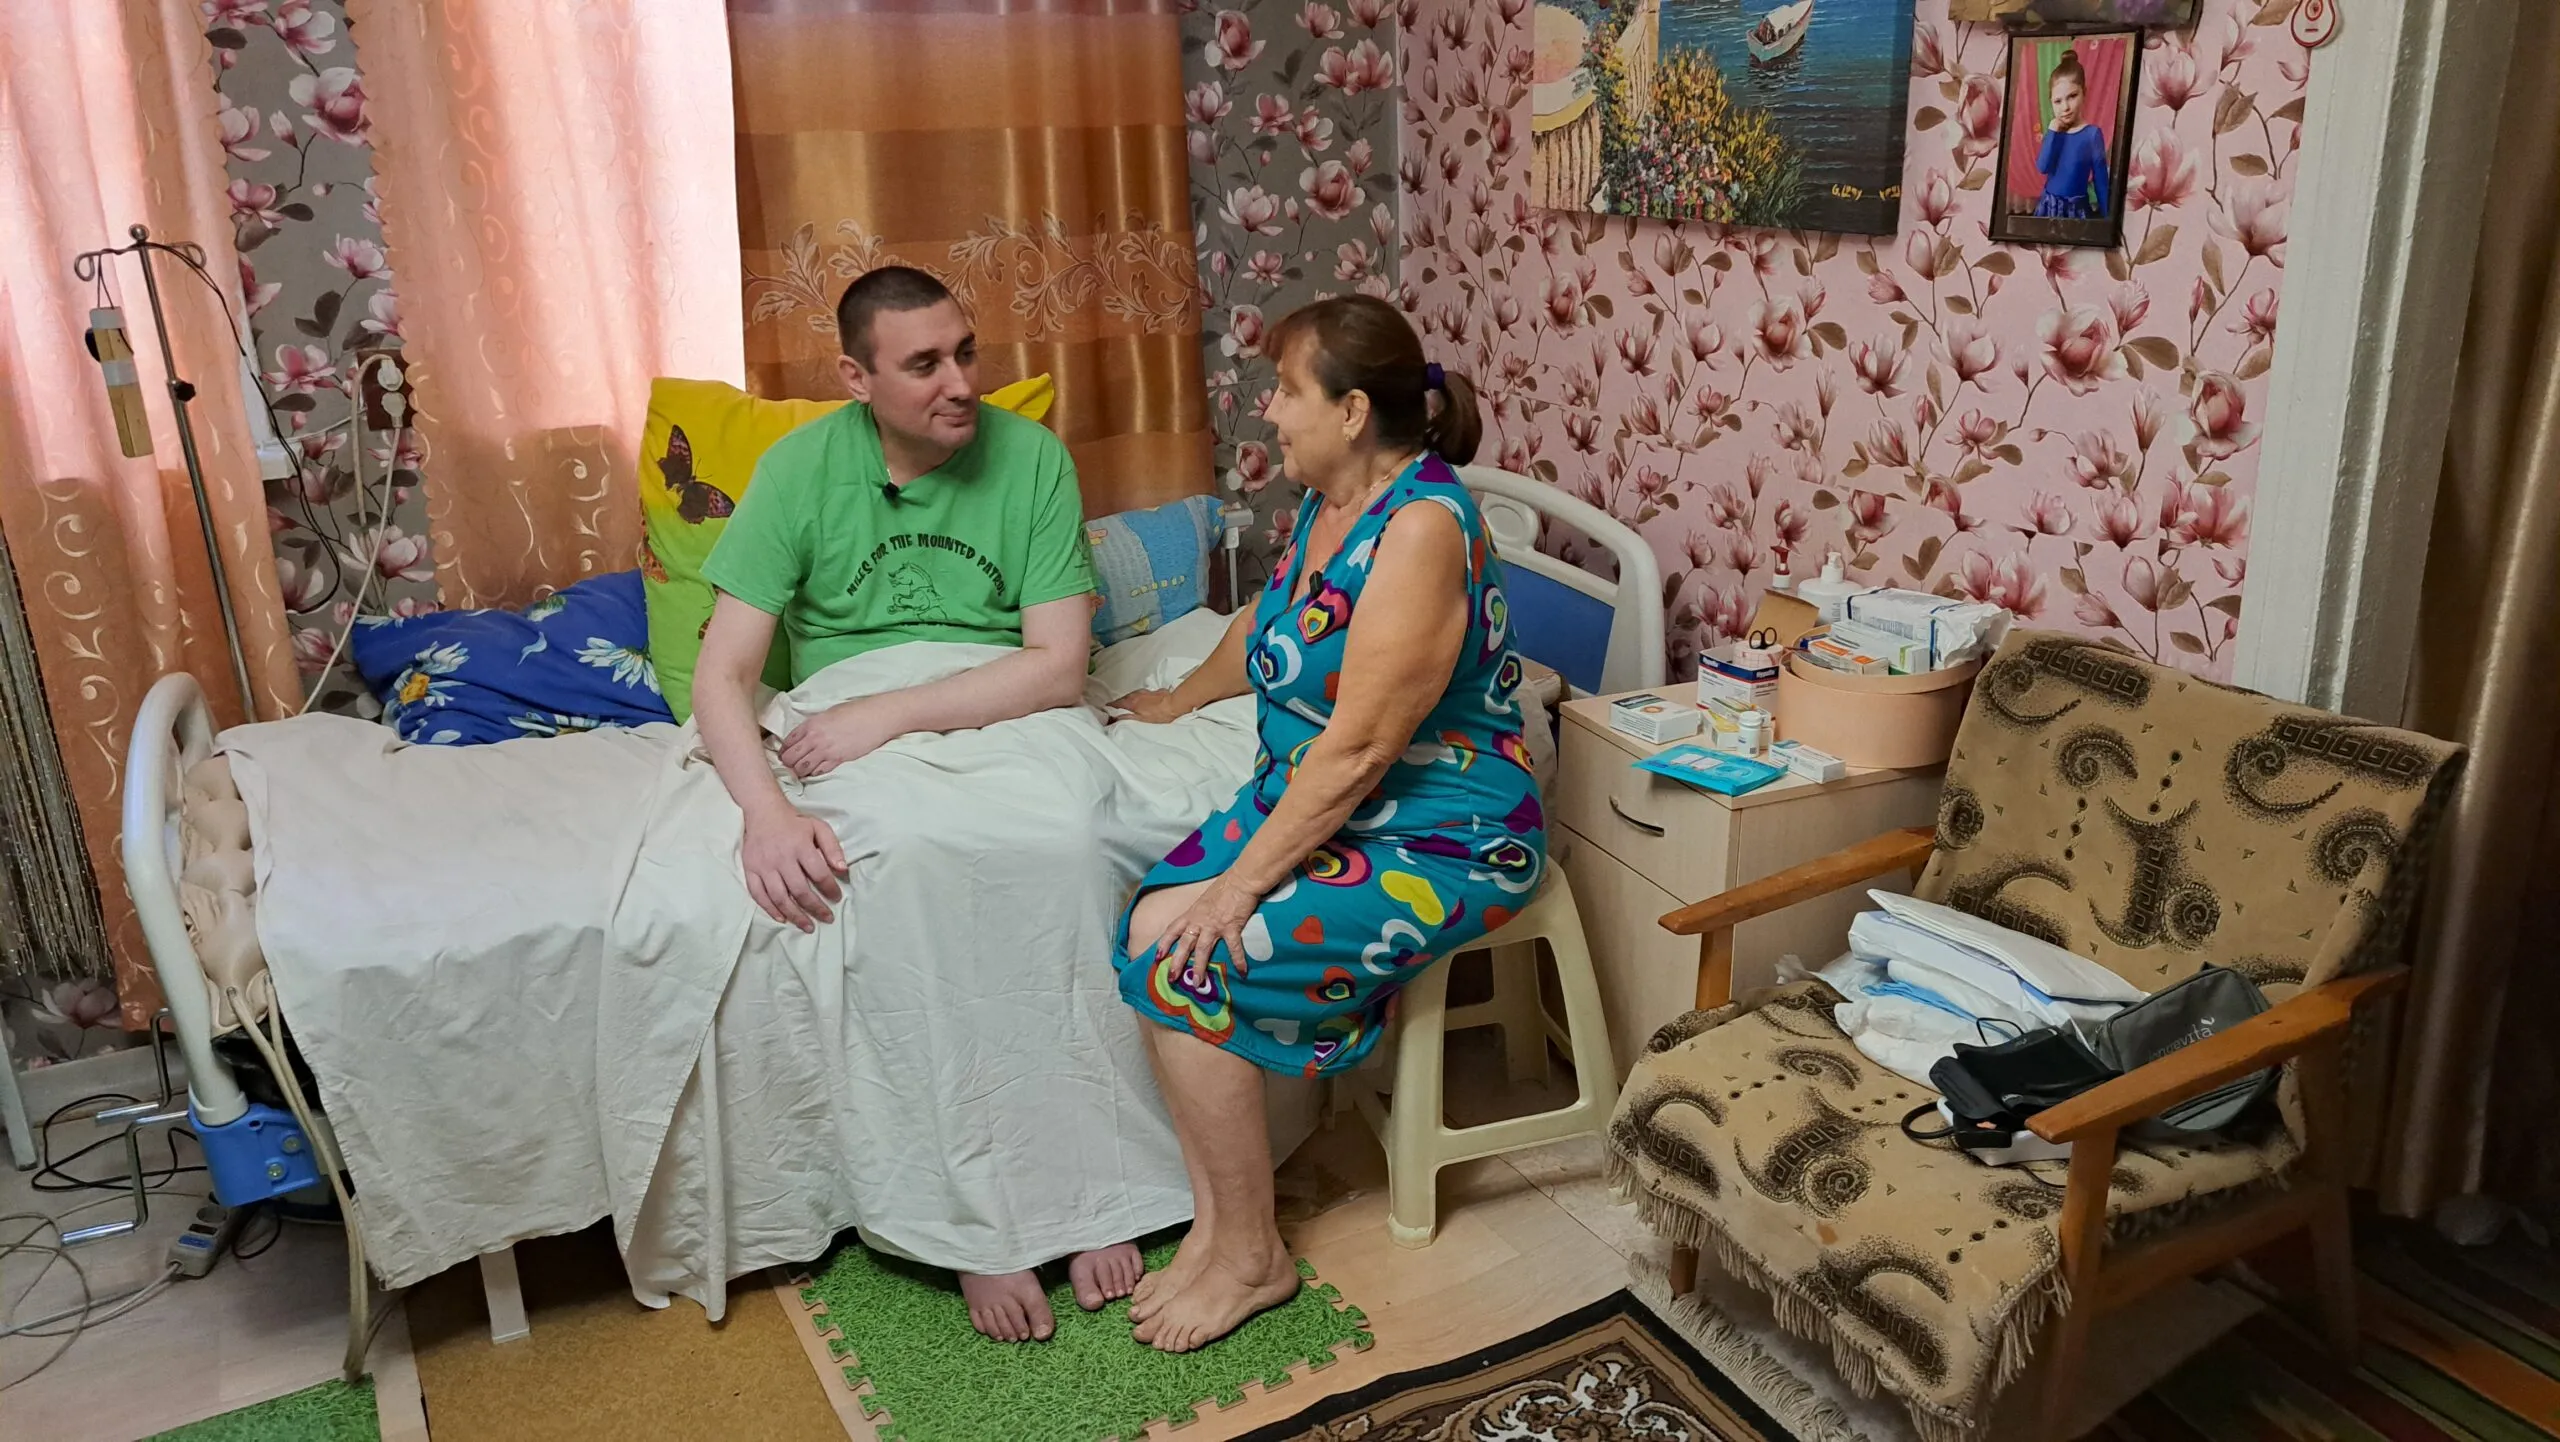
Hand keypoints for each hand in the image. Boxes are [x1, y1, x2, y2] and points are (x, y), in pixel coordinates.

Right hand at [741, 806, 847, 932]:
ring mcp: (764, 866)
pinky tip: (782, 918)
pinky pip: (758, 894)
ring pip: (779, 896)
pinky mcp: (750, 870)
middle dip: (815, 908)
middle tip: (827, 918)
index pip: (819, 874)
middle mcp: (781, 858)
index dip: (830, 889)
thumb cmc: (794, 822)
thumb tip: (842, 870)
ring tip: (807, 926)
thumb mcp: (819, 827)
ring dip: (794, 914)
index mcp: (800, 846)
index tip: (837, 898)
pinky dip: (770, 908)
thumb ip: (832, 848)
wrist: (763, 812)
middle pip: (800, 890)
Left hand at [779, 696, 905, 778]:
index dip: (783, 750)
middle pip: (790, 758)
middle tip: (791, 765)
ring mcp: (826, 750)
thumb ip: (814, 726)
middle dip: (788, 763)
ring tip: (802, 771)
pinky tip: (817, 770)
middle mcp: (815, 738)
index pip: (787, 742)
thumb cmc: (855, 711)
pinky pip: (819, 771)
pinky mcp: (838, 759)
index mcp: (810, 724)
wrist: (876, 717)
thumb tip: (805, 737)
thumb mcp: (828, 714)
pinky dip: (815, 773)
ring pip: (801, 768)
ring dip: (800, 771)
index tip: (785, 754)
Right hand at [1110, 688, 1190, 724]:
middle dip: (1117, 704)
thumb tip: (1115, 719)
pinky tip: (1139, 702)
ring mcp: (1144, 693)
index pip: (1115, 704)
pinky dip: (1136, 698)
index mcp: (1131, 702)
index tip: (1105, 710)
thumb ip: (1126, 719)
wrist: (1175, 704)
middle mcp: (1136, 695)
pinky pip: (1140, 695)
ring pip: (1131, 696)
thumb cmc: (1160, 714)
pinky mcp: (1152, 693)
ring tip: (1125, 707)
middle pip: (1122, 699)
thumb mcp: (1140, 720)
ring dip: (1126, 701)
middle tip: (1113, 709)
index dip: (1109, 708)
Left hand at [1152, 873, 1263, 983]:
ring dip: (1200, 967)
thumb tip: (1197, 926)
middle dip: (1177, 962)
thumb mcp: (1203, 901)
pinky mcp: (1231, 927)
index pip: (1172, 930)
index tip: (1157, 957)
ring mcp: (1215, 925)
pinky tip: (1242, 972)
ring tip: (1197, 983)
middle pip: (1185, 944)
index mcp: (1191, 914)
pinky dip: (1238, 960)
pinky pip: (1234, 947)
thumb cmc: (1223, 888)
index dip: (1164, 944)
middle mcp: (1199, 921)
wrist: (1240, 880)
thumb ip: (1199, 915)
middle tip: (1171, 978)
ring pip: (1203, 949)